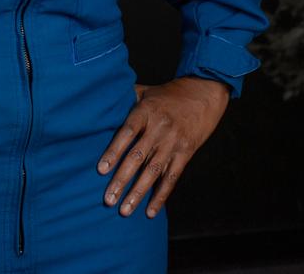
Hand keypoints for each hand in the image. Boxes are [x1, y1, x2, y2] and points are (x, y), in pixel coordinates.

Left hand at [96, 76, 229, 218]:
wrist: (203, 94)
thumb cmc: (168, 94)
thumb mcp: (146, 91)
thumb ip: (125, 99)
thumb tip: (100, 105)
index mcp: (146, 111)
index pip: (127, 133)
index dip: (114, 151)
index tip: (101, 170)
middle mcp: (159, 128)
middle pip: (138, 157)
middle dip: (122, 180)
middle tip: (108, 199)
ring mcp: (173, 142)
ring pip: (154, 172)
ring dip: (138, 193)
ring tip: (124, 210)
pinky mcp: (185, 153)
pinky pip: (172, 178)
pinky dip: (161, 196)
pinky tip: (150, 211)